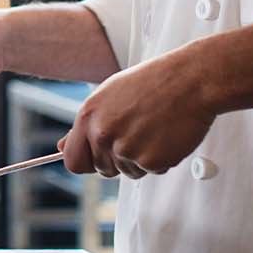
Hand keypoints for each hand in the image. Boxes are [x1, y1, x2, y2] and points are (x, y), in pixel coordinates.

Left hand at [58, 49, 214, 178]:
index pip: (73, 160)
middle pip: (102, 169)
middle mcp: (104, 134)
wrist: (190, 80)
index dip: (87, 161)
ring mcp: (127, 150)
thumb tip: (62, 146)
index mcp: (89, 117)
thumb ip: (86, 125)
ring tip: (153, 129)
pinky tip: (166, 135)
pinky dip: (161, 159)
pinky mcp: (152, 161)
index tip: (97, 158)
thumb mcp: (108, 95)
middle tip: (137, 133)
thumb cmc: (153, 83)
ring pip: (128, 172)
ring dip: (141, 158)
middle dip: (117, 159)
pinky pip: (152, 172)